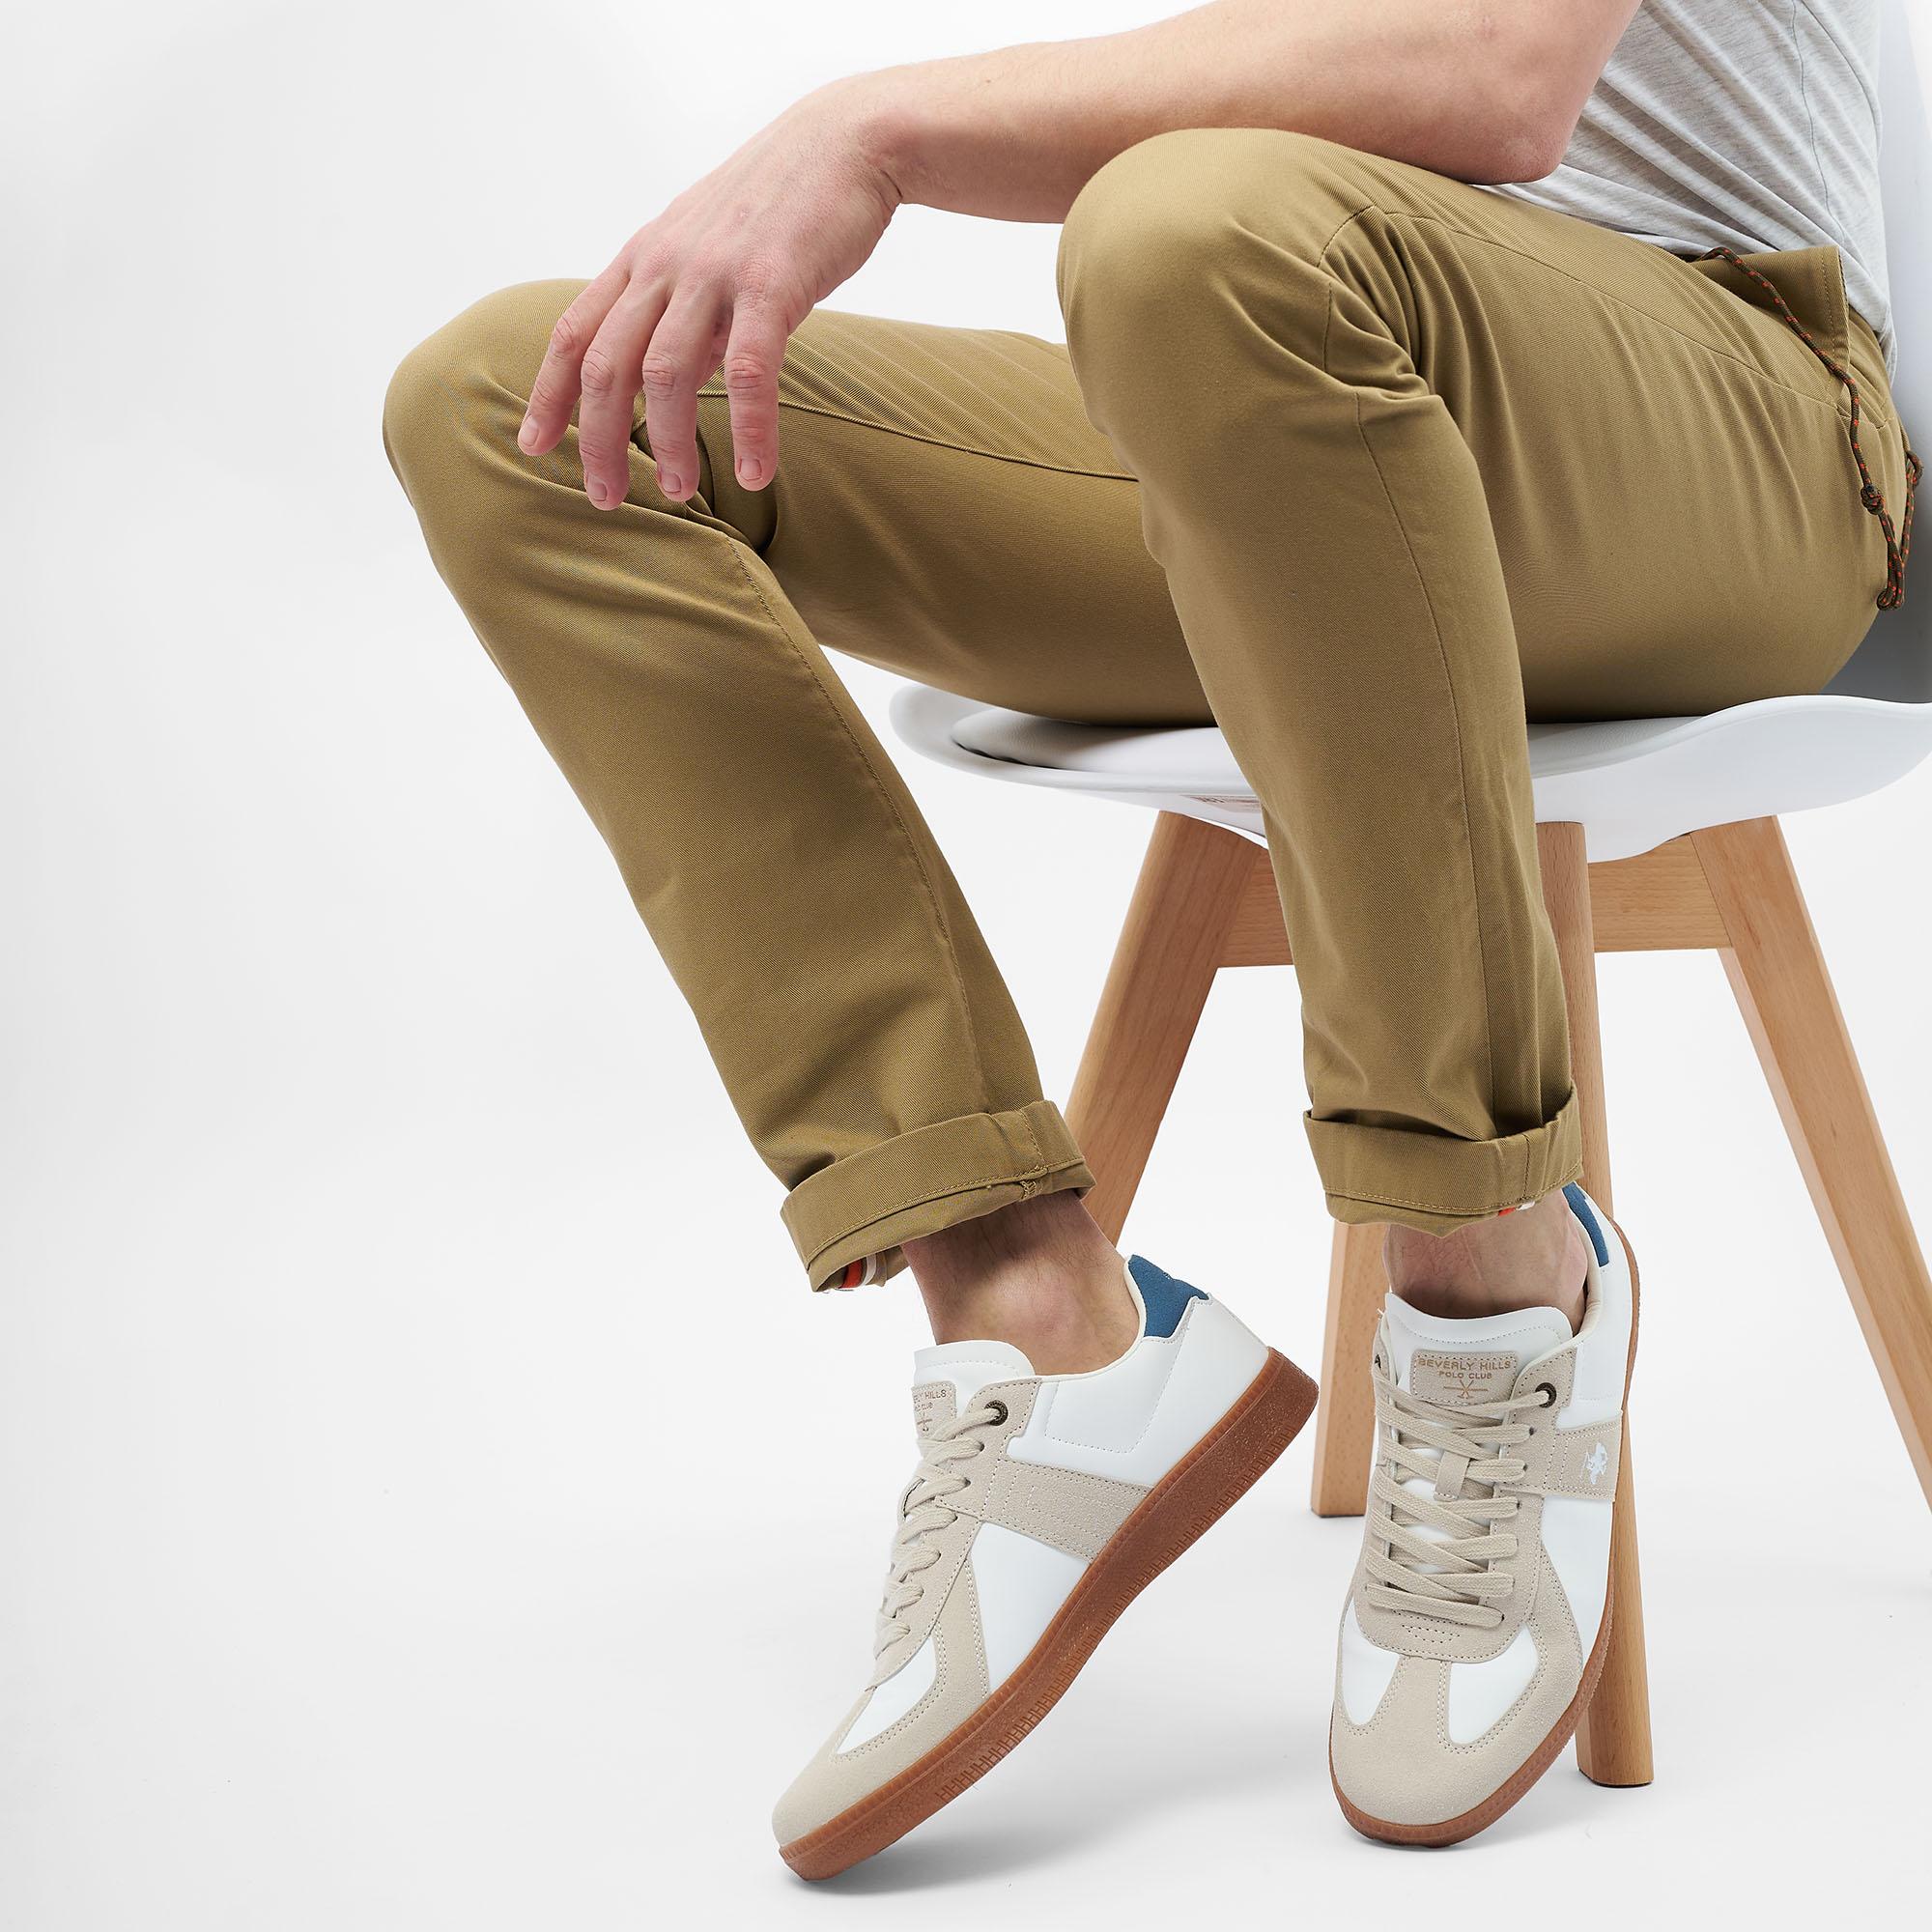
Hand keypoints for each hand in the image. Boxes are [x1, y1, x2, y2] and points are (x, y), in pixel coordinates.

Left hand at [518, 81, 902, 507]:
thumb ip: (683, 312)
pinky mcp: (772, 284)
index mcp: (644, 259)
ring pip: (667, 373)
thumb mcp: (710, 250)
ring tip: (677, 493)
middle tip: (605, 498)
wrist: (845, 142)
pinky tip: (755, 475)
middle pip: (607, 364)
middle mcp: (666, 265)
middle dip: (597, 439)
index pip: (576, 333)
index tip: (535, 447)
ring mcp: (715, 273)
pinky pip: (749, 372)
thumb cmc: (781, 204)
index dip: (550, 394)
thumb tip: (675, 382)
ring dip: (668, 443)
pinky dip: (749, 430)